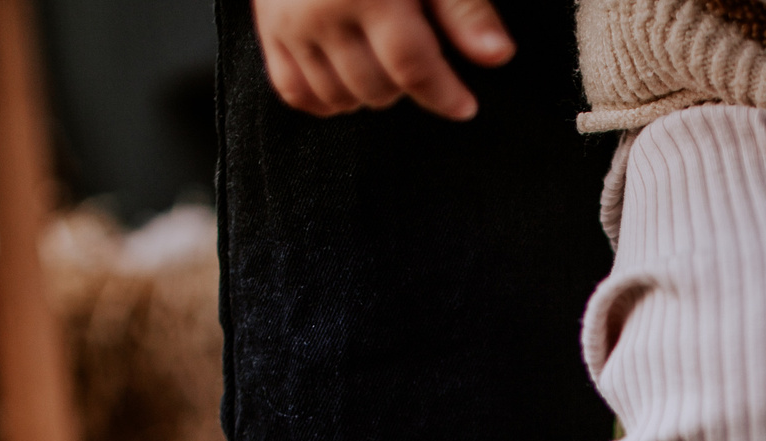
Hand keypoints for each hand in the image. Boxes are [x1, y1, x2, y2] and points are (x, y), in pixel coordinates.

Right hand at [253, 0, 515, 121]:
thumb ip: (464, 10)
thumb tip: (497, 56)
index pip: (411, 66)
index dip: (443, 94)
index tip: (464, 106)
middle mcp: (323, 12)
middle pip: (377, 88)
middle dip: (406, 86)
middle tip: (415, 57)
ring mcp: (289, 24)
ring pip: (338, 97)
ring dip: (369, 94)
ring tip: (383, 62)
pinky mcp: (268, 30)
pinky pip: (295, 92)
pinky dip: (327, 98)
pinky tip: (349, 81)